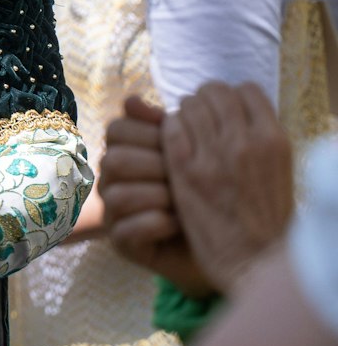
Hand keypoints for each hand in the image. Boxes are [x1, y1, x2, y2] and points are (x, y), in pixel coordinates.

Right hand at [98, 97, 212, 296]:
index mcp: (131, 152)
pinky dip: (156, 223)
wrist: (232, 246)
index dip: (147, 131)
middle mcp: (116, 180)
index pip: (117, 128)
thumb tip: (133, 99)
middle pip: (112, 158)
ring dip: (156, 194)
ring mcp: (115, 212)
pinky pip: (126, 229)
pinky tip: (180, 223)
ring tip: (186, 201)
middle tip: (184, 174)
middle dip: (154, 164)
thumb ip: (175, 126)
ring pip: (115, 193)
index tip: (180, 140)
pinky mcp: (122, 243)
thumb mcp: (201, 154)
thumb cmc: (215, 194)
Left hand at [163, 83, 293, 293]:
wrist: (255, 259)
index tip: (222, 113)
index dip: (229, 98)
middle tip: (197, 120)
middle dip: (203, 102)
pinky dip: (169, 132)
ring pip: (189, 106)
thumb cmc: (267, 216)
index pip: (245, 90)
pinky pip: (170, 129)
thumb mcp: (276, 169)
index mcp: (275, 139)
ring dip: (183, 115)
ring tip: (184, 134)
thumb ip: (257, 136)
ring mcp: (215, 154)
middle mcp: (247, 141)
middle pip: (214, 92)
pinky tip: (172, 148)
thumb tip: (235, 108)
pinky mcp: (185, 169)